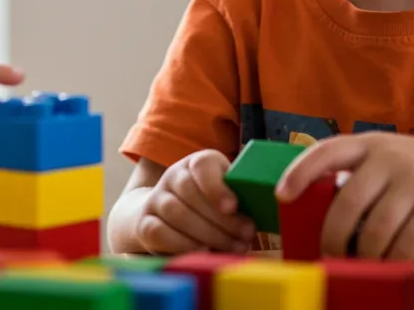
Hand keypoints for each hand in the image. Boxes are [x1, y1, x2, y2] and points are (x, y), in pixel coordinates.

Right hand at [133, 150, 257, 254]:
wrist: (167, 216)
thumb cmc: (212, 206)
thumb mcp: (228, 194)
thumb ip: (243, 196)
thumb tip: (269, 208)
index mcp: (197, 163)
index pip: (202, 165)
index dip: (216, 186)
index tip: (232, 207)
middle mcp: (173, 176)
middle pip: (190, 192)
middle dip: (221, 219)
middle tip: (245, 237)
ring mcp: (156, 198)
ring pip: (176, 212)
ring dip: (207, 233)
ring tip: (232, 247)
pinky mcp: (144, 223)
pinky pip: (160, 232)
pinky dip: (183, 243)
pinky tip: (203, 251)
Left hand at [276, 133, 413, 259]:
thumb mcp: (386, 158)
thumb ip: (355, 173)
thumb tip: (308, 208)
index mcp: (370, 144)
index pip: (327, 152)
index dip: (300, 173)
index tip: (282, 196)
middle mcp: (391, 158)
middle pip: (348, 204)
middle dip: (332, 237)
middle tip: (329, 254)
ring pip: (375, 232)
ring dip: (364, 255)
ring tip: (362, 261)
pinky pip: (404, 246)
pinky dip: (392, 261)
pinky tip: (390, 263)